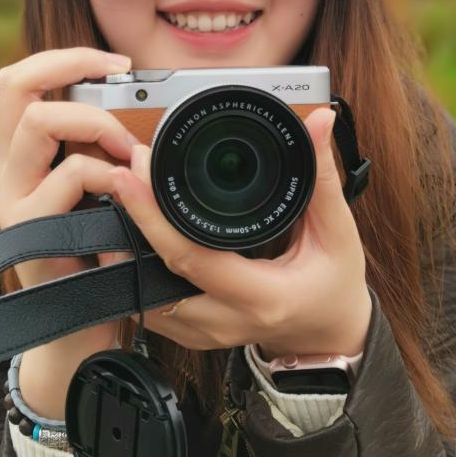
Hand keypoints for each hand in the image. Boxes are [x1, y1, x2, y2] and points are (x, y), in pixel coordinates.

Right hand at [0, 46, 140, 359]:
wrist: (82, 332)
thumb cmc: (102, 260)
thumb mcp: (102, 197)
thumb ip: (107, 157)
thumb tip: (147, 118)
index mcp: (24, 158)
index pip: (20, 80)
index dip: (65, 56)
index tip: (118, 62)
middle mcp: (9, 171)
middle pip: (14, 82)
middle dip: (72, 68)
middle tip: (120, 84)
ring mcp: (13, 199)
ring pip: (41, 121)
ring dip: (97, 125)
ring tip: (130, 152)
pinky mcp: (28, 230)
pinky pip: (70, 177)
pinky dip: (109, 177)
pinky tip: (128, 199)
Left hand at [108, 106, 372, 357]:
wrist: (330, 333)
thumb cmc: (336, 283)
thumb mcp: (337, 231)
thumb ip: (322, 175)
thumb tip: (318, 121)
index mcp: (262, 297)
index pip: (190, 258)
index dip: (154, 216)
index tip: (133, 172)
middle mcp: (227, 321)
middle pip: (156, 275)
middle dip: (131, 223)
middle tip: (120, 173)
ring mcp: (205, 335)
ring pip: (145, 296)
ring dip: (126, 249)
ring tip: (119, 199)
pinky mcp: (192, 335)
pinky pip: (151, 307)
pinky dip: (136, 271)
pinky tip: (132, 236)